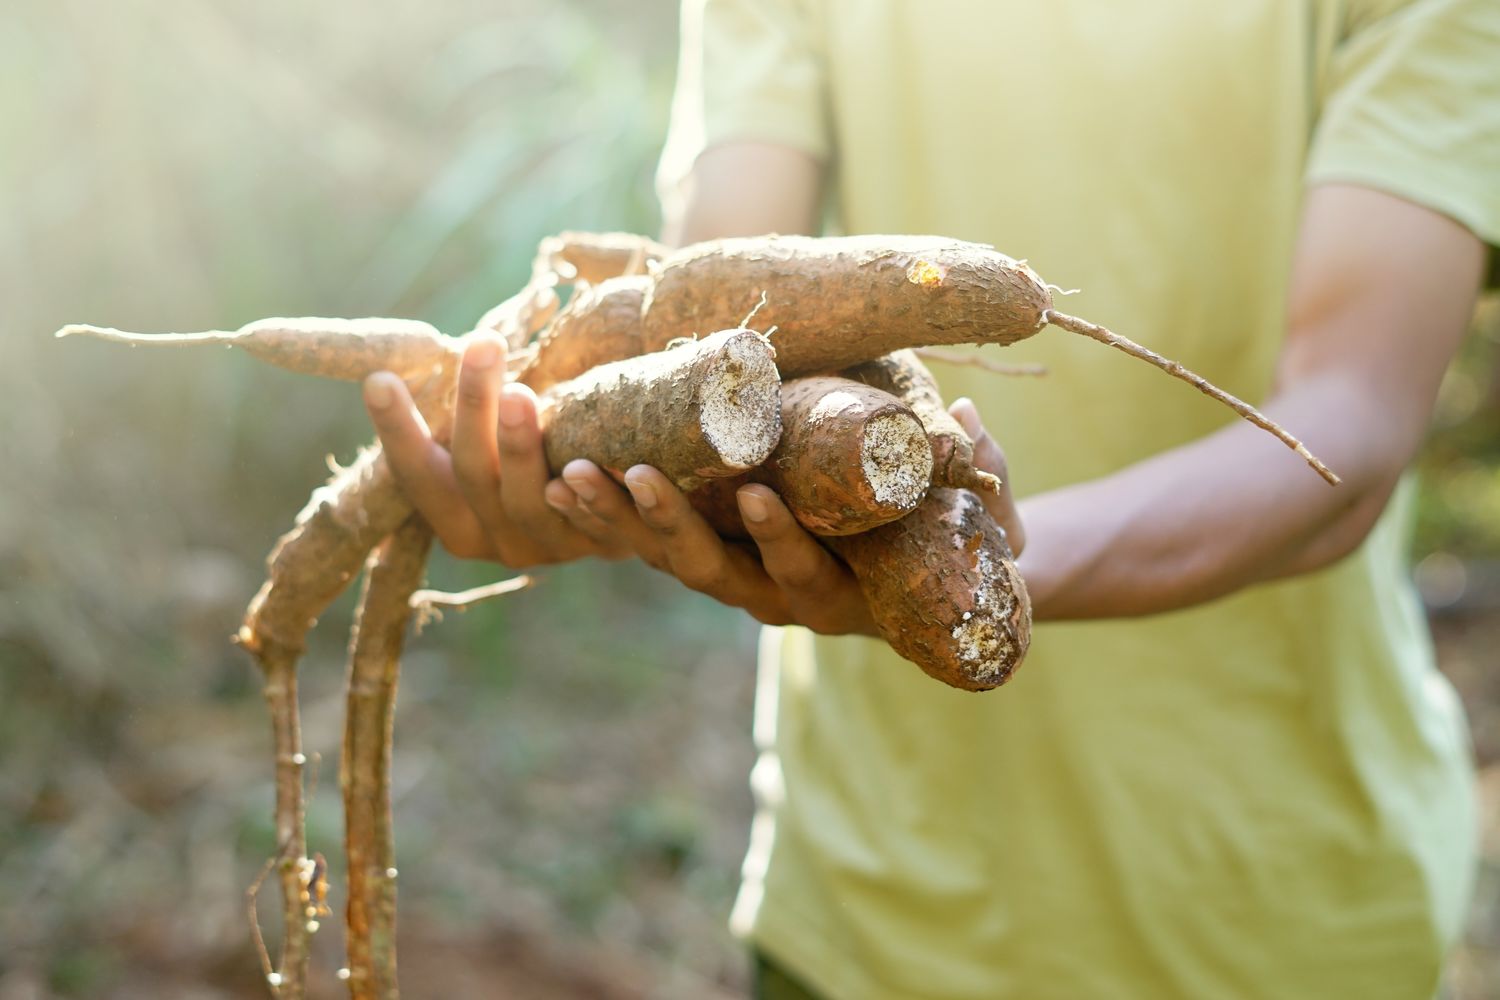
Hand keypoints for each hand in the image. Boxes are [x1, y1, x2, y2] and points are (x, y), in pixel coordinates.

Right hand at [362, 336, 631, 565]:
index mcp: (456, 518)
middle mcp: (494, 540)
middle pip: (473, 476)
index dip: (396, 431)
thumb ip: (477, 414)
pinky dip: (591, 495)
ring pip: (527, 502)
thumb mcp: (497, 444)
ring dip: (520, 449)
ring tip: (519, 395)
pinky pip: (594, 522)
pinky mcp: (601, 547)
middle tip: (481, 346)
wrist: (622, 515)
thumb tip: (454, 341)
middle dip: (473, 411)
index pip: (417, 475)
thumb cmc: (542, 458)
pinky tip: (586, 463)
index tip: (379, 379)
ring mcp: (547, 548)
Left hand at [542, 397, 1021, 634]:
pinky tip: (558, 479)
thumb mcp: (985, 521)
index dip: (782, 542)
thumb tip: (967, 428)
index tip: (756, 496)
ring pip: (667, 561)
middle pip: (712, 575)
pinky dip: (606, 518)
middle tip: (631, 478)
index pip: (804, 576)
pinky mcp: (709, 553)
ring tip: (570, 475)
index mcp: (843, 597)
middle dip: (668, 529)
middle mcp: (778, 598)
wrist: (932, 575)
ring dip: (616, 522)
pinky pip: (649, 545)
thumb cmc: (962, 543)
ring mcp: (738, 578)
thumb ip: (984, 484)